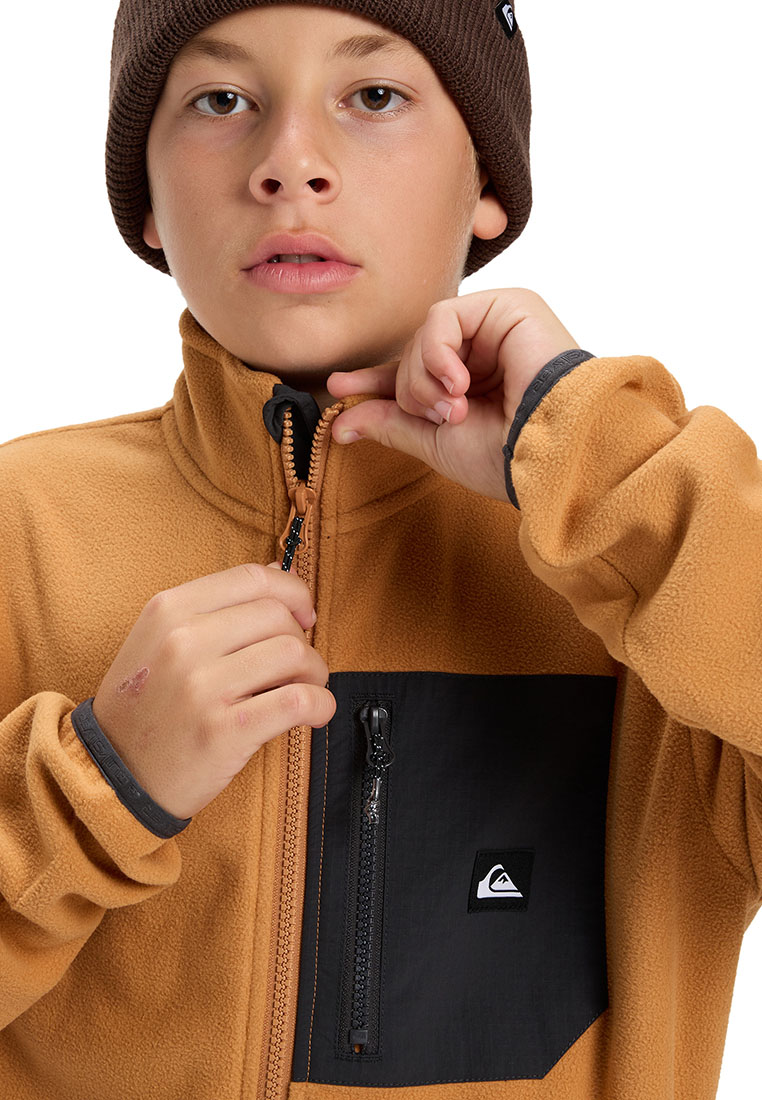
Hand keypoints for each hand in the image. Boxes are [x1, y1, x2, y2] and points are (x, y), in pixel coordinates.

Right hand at [92, 563, 335, 819]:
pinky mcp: (225, 731)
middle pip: (279, 616)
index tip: (303, 614)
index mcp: (168, 610)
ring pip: (294, 654)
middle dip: (303, 639)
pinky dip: (320, 704)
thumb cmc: (146, 705)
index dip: (292, 592)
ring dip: (314, 672)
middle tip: (300, 666)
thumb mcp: (158, 640)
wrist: (115, 776)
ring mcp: (202, 686)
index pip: (253, 578)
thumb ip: (215, 606)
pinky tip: (315, 712)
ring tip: (305, 688)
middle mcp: (183, 641)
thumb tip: (279, 572)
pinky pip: (298, 700)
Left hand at [327, 289, 580, 500]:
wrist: (552, 454)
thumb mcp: (434, 443)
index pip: (416, 371)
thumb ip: (391, 424)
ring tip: (455, 407)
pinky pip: (442, 317)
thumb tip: (341, 424)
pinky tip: (460, 382)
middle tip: (439, 416)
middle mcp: (490, 349)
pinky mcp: (509, 306)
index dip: (377, 381)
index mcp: (478, 383)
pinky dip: (438, 354)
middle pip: (414, 354)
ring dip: (424, 378)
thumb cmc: (506, 456)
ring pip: (424, 336)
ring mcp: (500, 325)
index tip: (339, 389)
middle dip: (411, 390)